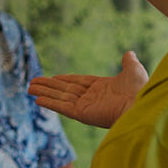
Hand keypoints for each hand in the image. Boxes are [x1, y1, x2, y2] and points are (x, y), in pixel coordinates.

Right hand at [30, 51, 148, 129]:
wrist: (139, 104)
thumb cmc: (139, 89)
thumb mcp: (134, 70)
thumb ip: (129, 62)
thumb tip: (129, 53)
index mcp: (101, 88)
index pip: (77, 83)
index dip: (64, 80)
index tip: (52, 78)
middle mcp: (91, 98)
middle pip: (64, 90)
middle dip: (48, 86)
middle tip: (32, 82)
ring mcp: (85, 106)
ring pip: (59, 98)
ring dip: (44, 93)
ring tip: (28, 88)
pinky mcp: (81, 114)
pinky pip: (62, 107)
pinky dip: (49, 103)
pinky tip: (37, 99)